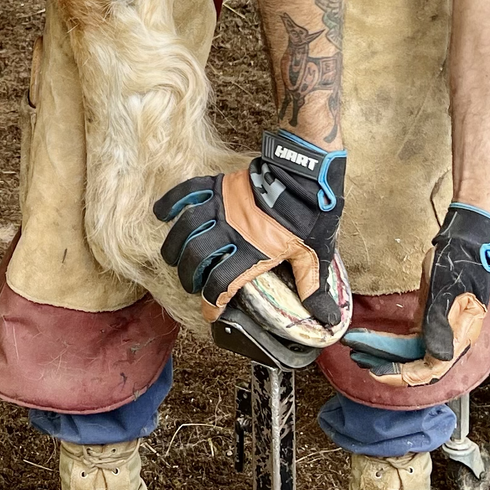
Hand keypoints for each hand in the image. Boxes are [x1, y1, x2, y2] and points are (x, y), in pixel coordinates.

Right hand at [153, 130, 352, 367]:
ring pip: (185, 228)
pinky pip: (187, 192)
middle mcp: (233, 230)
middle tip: (192, 284)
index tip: (210, 313)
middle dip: (189, 276)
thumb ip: (313, 287)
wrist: (309, 170)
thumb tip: (327, 319)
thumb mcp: (315, 253)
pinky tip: (161, 214)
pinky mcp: (220, 185)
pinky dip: (171, 202)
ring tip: (173, 258)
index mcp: (254, 251)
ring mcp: (223, 206)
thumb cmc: (313, 214)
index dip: (211, 303)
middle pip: (196, 258)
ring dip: (174, 246)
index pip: (222, 284)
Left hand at [347, 198, 489, 386]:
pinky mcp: (429, 320)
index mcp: (460, 337)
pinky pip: (407, 339)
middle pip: (416, 363)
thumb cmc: (461, 264)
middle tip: (356, 355)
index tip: (377, 372)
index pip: (431, 369)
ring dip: (383, 352)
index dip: (403, 376)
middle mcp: (450, 339)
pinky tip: (370, 338)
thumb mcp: (447, 293)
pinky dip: (388, 341)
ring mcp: (438, 330)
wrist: (465, 242)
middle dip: (385, 362)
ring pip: (408, 352)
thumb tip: (438, 359)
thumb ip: (440, 325)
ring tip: (356, 346)